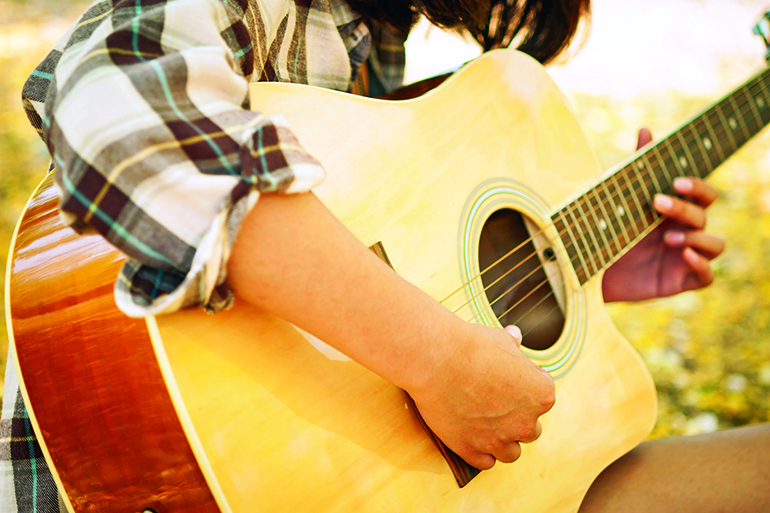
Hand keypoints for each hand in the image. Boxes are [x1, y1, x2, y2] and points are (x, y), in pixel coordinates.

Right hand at [408, 324, 554, 469]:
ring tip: (485, 425)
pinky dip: (481, 452)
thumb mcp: (500, 339)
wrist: (437, 359)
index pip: (544, 397)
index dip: (526, 387)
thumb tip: (515, 336)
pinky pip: (486, 462)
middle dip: (517, 419)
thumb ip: (513, 344)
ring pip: (511, 453)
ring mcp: (498, 440)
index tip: (509, 380)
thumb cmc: (471, 345)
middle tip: (496, 403)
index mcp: (541, 394)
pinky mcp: (471, 449)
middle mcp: (525, 422)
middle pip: (531, 430)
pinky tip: (471, 436)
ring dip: (502, 441)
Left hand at [602, 128, 724, 301]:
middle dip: (686, 208)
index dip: (696, 186)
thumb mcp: (619, 202)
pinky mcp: (680, 281)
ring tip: (667, 239)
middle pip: (704, 214)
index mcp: (673, 211)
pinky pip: (707, 276)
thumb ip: (636, 169)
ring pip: (715, 244)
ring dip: (697, 238)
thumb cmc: (607, 233)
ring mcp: (684, 257)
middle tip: (657, 203)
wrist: (586, 271)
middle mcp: (684, 231)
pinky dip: (701, 265)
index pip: (701, 194)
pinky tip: (685, 256)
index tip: (674, 181)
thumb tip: (645, 130)